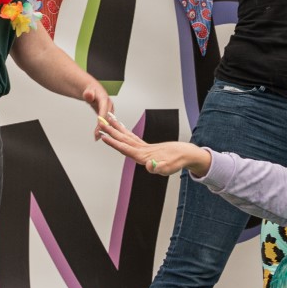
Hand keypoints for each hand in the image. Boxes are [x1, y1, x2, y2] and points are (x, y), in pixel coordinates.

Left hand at [81, 80, 112, 132]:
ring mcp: (109, 110)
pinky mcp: (107, 114)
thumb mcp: (88, 91)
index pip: (104, 109)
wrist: (92, 91)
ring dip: (102, 129)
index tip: (99, 125)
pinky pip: (105, 122)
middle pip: (107, 117)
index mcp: (105, 99)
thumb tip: (89, 95)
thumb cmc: (90, 91)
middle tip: (97, 134)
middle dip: (103, 126)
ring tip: (97, 137)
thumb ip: (88, 93)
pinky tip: (98, 135)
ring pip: (107, 121)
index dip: (102, 117)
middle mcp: (109, 105)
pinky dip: (101, 129)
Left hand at [94, 114, 210, 176]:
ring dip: (115, 129)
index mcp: (143, 158)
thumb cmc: (179, 161)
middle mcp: (140, 153)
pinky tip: (120, 126)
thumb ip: (159, 168)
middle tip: (100, 122)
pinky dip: (125, 131)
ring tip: (107, 119)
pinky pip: (133, 137)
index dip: (114, 143)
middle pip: (122, 141)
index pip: (125, 149)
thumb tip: (150, 166)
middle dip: (110, 132)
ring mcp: (142, 149)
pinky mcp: (146, 146)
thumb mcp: (170, 167)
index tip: (104, 136)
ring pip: (126, 137)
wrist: (186, 156)